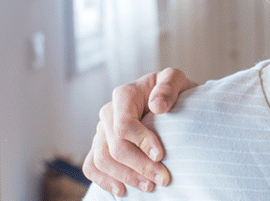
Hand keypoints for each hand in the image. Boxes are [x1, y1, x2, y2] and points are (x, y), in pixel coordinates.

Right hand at [82, 67, 195, 195]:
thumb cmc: (173, 91)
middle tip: (162, 179)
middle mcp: (108, 113)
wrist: (170, 102)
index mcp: (124, 95)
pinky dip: (104, 180)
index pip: (123, 124)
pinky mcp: (101, 146)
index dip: (141, 142)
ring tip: (149, 187)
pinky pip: (92, 166)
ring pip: (102, 160)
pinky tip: (122, 190)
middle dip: (139, 166)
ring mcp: (102, 131)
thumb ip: (168, 86)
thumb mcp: (177, 80)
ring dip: (124, 177)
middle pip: (114, 146)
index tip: (160, 155)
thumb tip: (157, 105)